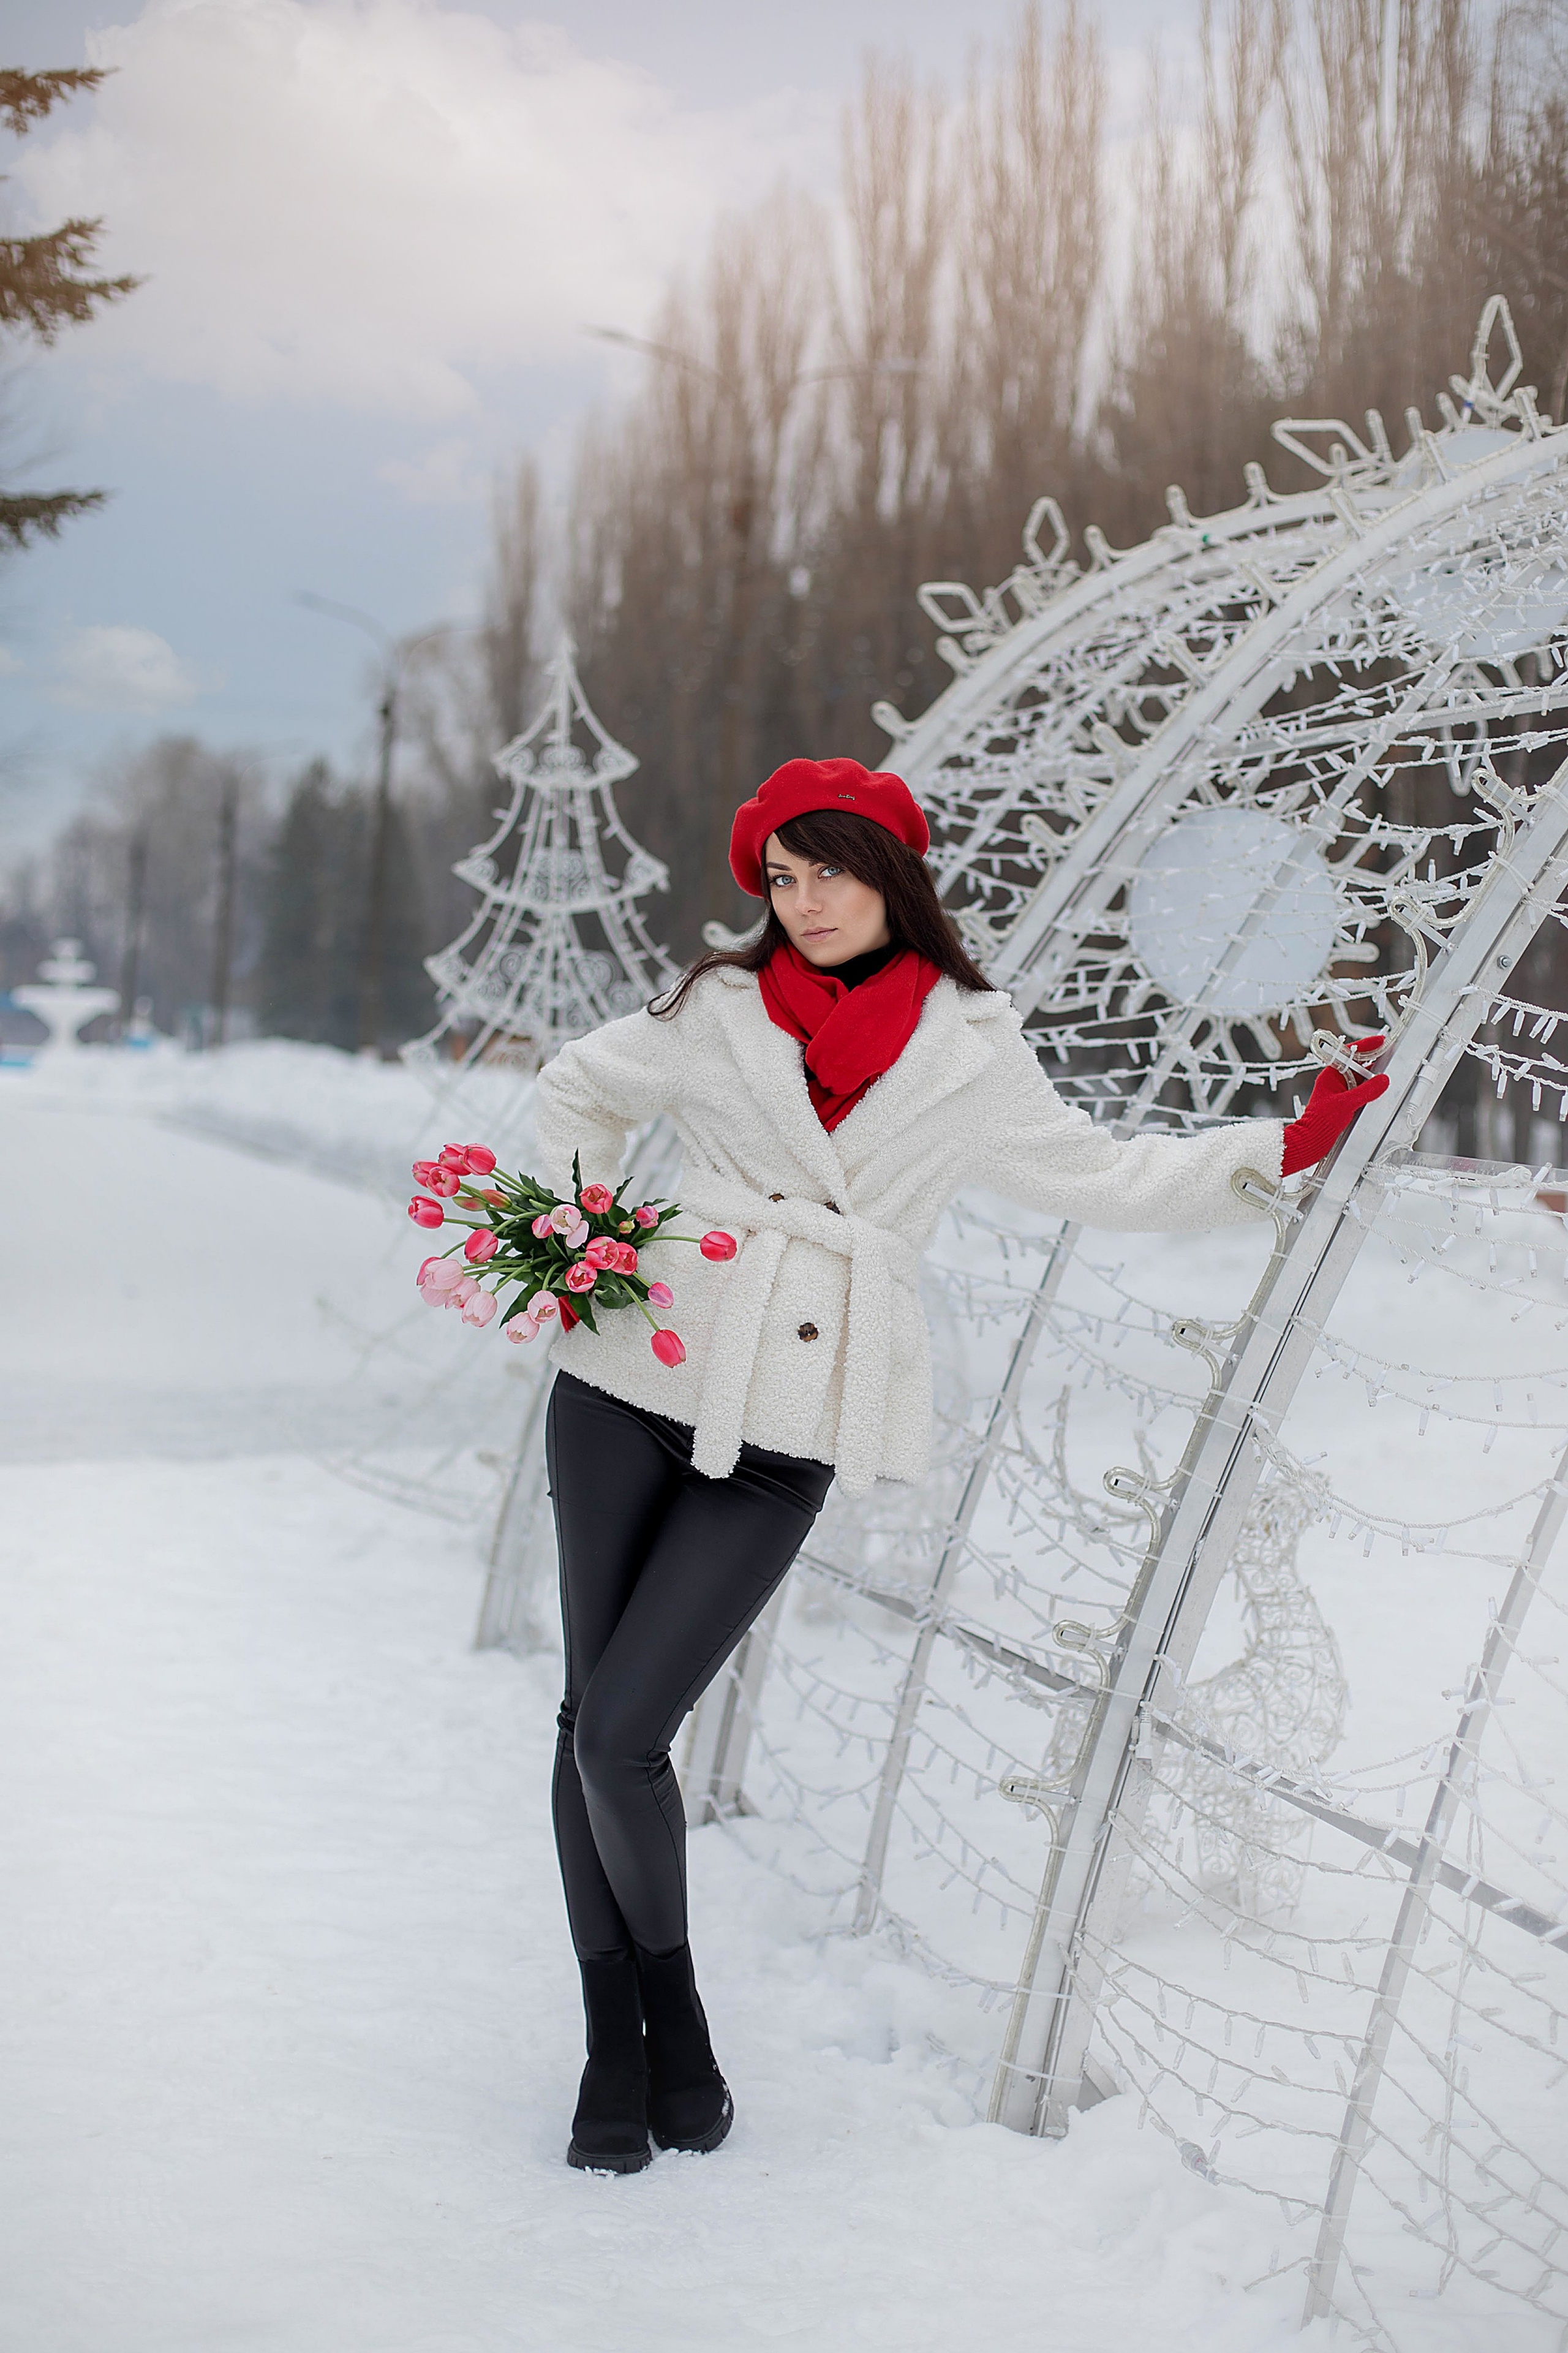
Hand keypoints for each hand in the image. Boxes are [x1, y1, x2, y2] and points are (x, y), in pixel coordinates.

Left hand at [1280, 1037, 1388, 1176]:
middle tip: (1389, 1057)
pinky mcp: (1344, 1103)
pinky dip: (1370, 1090)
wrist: (1311, 1140)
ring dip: (1372, 1078)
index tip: (1380, 1042)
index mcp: (1331, 1075)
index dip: (1366, 1046)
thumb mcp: (1346, 1104)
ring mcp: (1340, 1092)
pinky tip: (1379, 1092)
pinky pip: (1360, 1092)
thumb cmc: (1319, 1122)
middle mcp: (1335, 1081)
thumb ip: (1366, 1091)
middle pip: (1357, 1066)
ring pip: (1360, 1080)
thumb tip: (1383, 1081)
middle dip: (1373, 1062)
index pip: (1349, 1054)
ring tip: (1387, 1074)